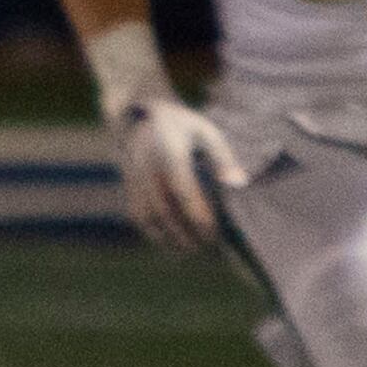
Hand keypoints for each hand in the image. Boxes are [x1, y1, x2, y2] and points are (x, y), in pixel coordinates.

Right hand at [115, 101, 245, 250]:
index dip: (198, 216)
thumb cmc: (180, 125)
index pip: (183, 192)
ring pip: (148, 216)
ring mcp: (134, 177)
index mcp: (170, 152)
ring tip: (190, 251)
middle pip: (165, 210)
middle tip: (207, 248)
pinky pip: (138, 215)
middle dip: (186, 234)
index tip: (214, 234)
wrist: (139, 115)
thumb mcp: (205, 131)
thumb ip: (222, 158)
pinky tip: (170, 242)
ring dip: (168, 238)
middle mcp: (148, 166)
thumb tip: (238, 184)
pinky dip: (153, 233)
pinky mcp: (128, 186)